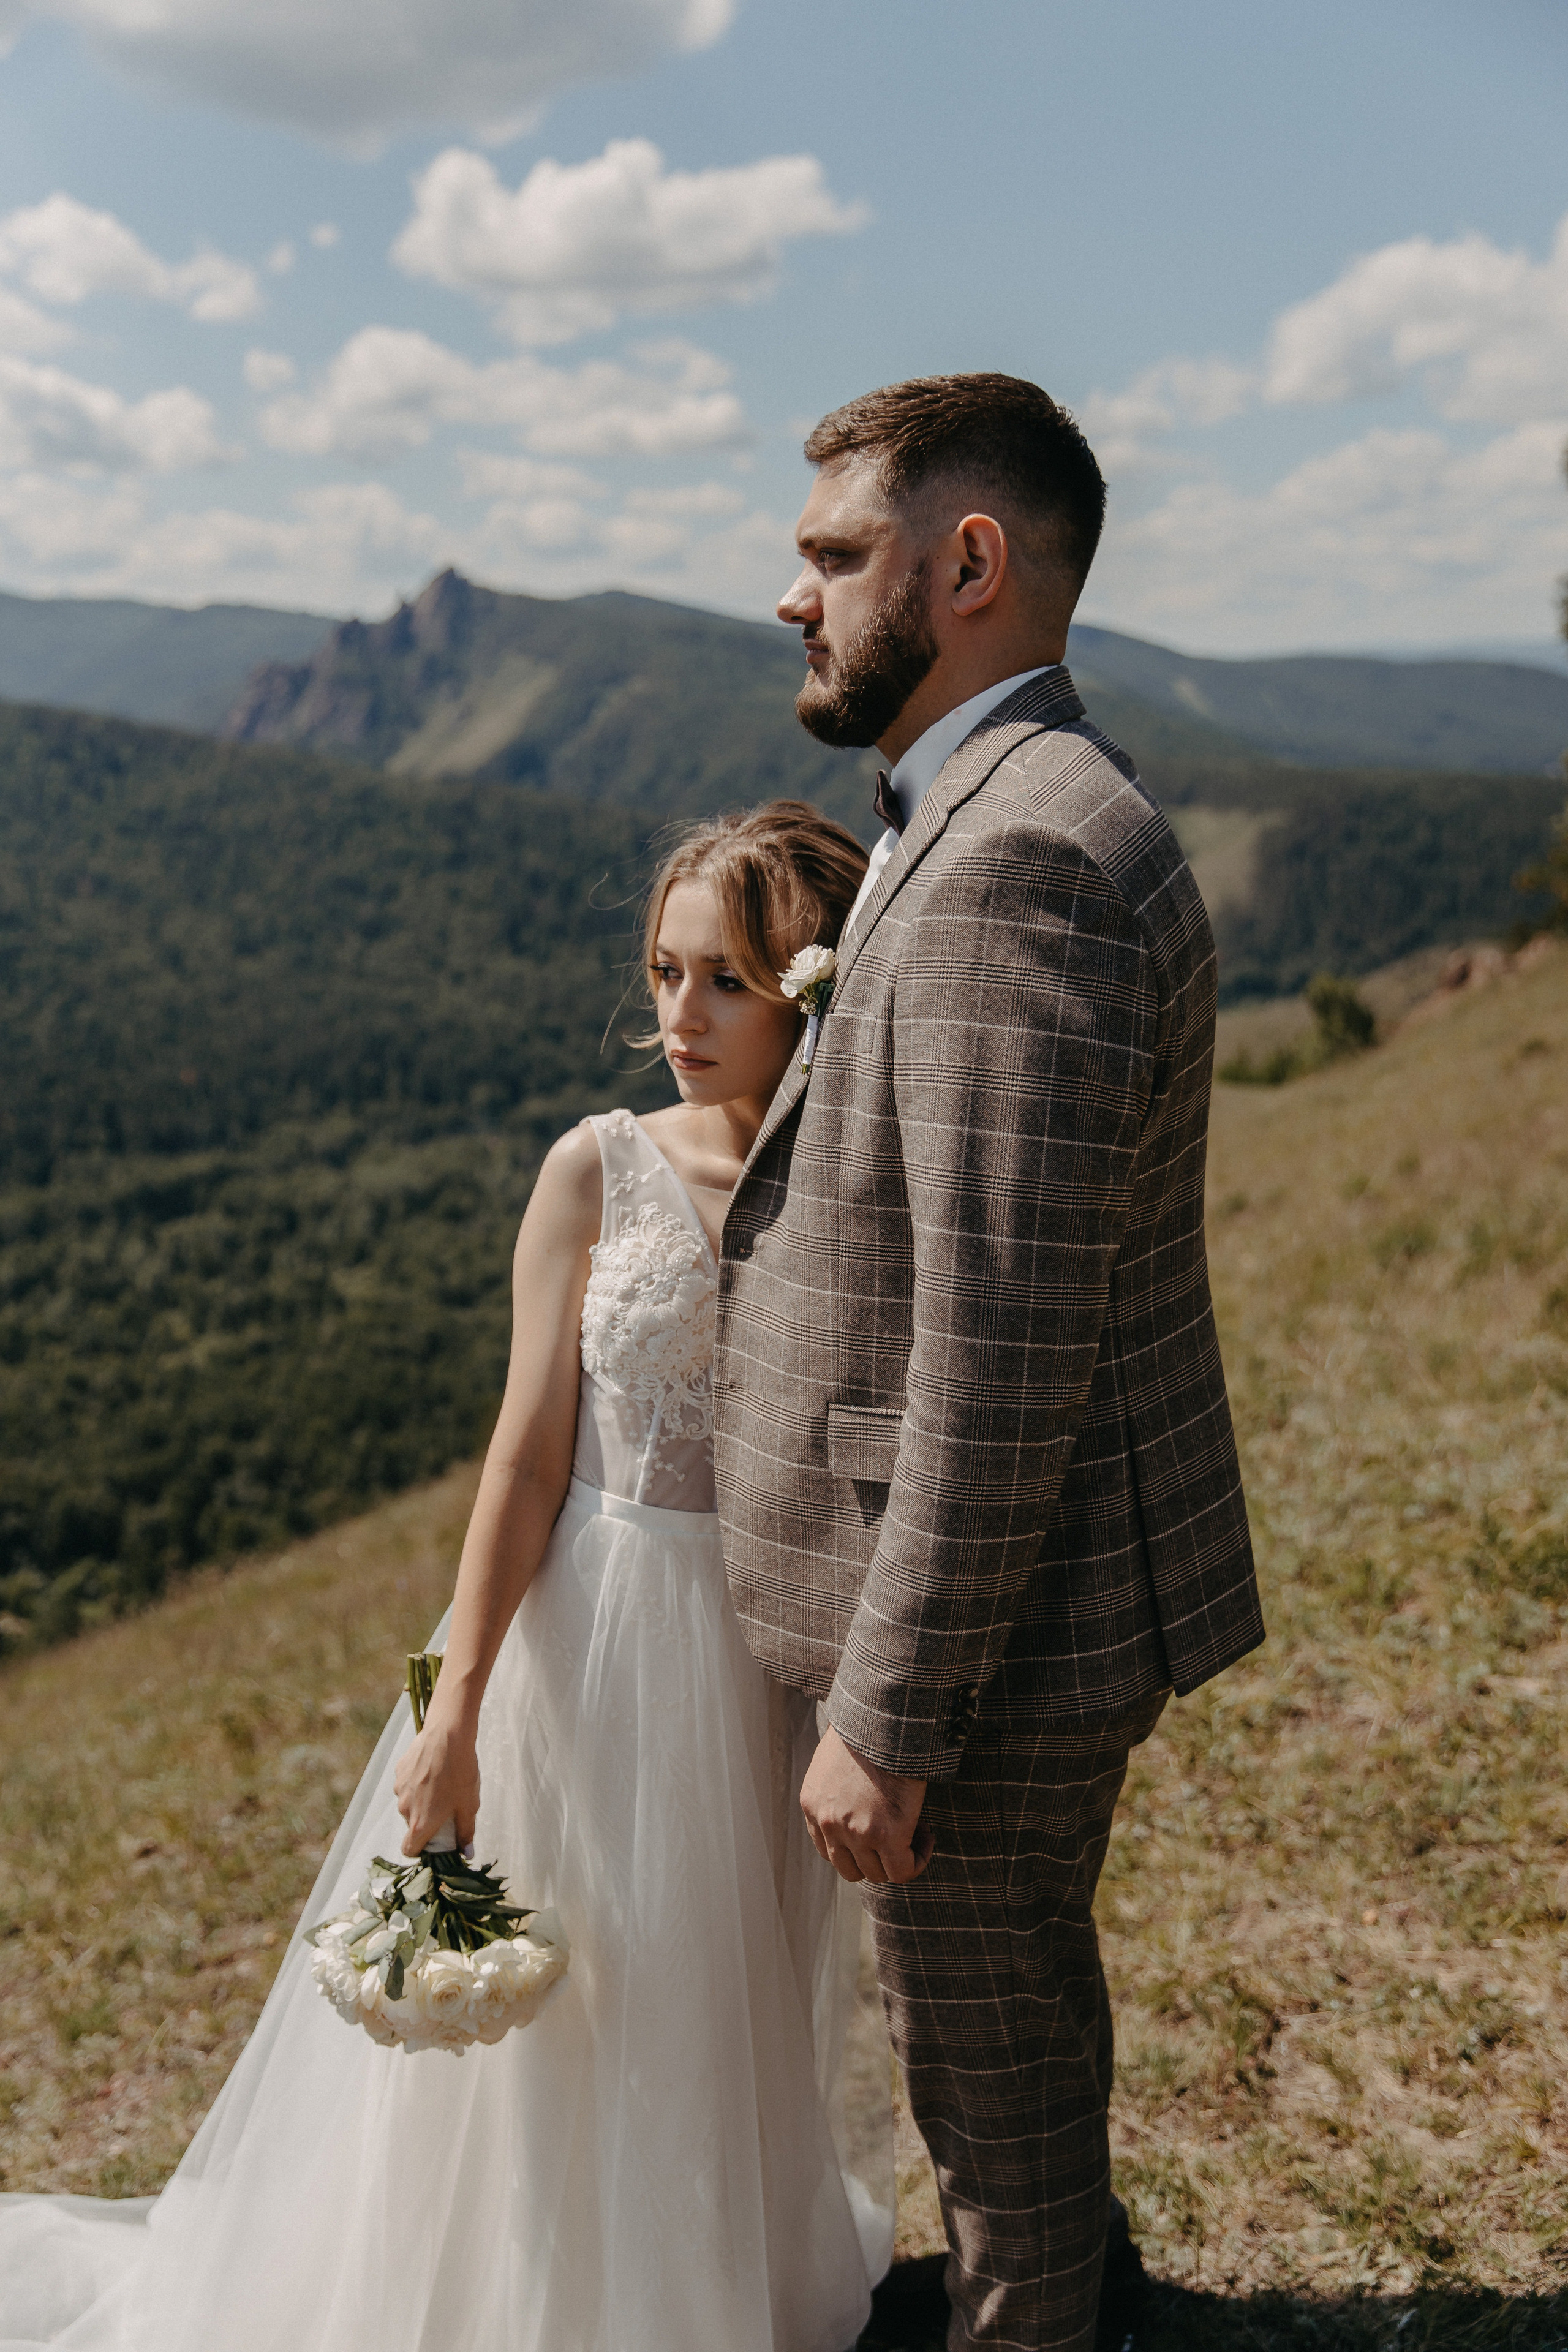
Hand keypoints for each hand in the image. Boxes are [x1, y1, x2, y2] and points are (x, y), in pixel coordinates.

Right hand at [393, 1715, 479, 1856]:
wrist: (448, 1735)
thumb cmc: (461, 1772)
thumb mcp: (469, 1806)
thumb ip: (466, 1833)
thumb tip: (467, 1854)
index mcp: (420, 1824)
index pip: (409, 1850)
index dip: (421, 1850)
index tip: (435, 1842)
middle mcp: (405, 1809)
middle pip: (412, 1824)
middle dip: (426, 1820)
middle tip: (446, 1806)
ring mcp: (400, 1789)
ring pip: (410, 1803)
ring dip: (422, 1800)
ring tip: (442, 1784)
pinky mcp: (399, 1771)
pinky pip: (407, 1784)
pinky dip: (418, 1782)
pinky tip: (433, 1769)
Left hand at [800, 1725, 932, 1885]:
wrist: (884, 1716)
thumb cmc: (867, 1727)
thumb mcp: (834, 1759)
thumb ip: (836, 1788)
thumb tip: (856, 1802)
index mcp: (812, 1804)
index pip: (828, 1850)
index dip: (856, 1848)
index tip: (878, 1829)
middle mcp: (828, 1823)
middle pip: (850, 1869)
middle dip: (876, 1858)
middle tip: (898, 1834)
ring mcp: (855, 1832)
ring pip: (877, 1874)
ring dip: (898, 1858)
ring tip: (917, 1829)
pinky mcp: (887, 1834)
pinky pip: (903, 1870)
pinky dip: (918, 1860)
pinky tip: (927, 1835)